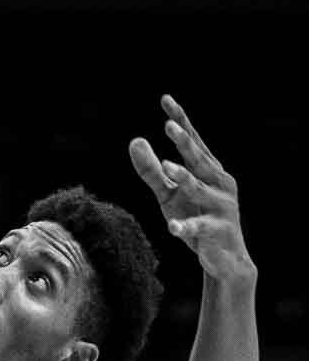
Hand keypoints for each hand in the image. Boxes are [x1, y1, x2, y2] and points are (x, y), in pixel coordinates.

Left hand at [129, 95, 254, 282]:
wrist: (226, 260)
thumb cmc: (196, 218)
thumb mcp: (169, 194)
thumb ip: (152, 170)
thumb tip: (134, 141)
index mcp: (209, 170)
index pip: (193, 141)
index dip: (181, 120)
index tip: (166, 100)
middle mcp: (219, 184)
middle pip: (199, 159)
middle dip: (185, 142)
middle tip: (168, 125)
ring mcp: (222, 207)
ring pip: (200, 190)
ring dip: (185, 177)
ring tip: (168, 165)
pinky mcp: (218, 232)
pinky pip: (199, 228)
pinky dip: (185, 227)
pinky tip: (172, 227)